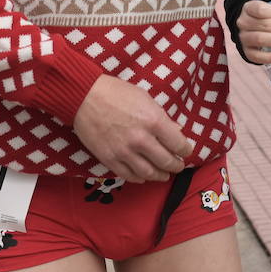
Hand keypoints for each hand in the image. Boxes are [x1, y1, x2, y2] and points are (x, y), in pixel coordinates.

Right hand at [73, 75, 191, 182]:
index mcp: (153, 121)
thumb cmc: (116, 92)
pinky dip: (139, 178)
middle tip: (178, 165)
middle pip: (166, 162)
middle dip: (176, 166)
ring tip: (163, 175)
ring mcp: (124, 152)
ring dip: (160, 176)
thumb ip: (162, 117)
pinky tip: (143, 176)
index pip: (178, 144)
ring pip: (149, 173)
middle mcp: (141, 139)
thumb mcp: (145, 98)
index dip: (186, 150)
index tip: (186, 151)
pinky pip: (129, 175)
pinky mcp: (110, 159)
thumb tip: (176, 130)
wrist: (84, 96)